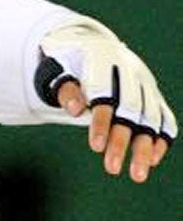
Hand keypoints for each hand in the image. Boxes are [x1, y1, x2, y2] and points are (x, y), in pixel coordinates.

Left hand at [36, 18, 175, 181]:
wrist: (89, 44)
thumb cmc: (67, 60)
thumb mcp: (57, 68)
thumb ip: (64, 88)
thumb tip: (74, 110)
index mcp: (102, 57)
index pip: (104, 93)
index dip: (101, 120)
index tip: (95, 147)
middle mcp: (129, 69)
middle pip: (130, 108)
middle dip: (122, 140)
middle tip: (111, 169)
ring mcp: (144, 82)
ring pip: (151, 116)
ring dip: (145, 147)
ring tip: (137, 176)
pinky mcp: (152, 94)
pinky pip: (164, 116)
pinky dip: (161, 137)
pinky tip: (153, 160)